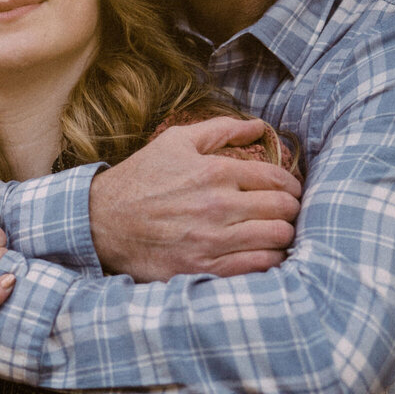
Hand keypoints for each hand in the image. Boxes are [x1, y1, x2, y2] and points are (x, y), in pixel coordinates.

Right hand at [88, 116, 301, 281]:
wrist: (102, 222)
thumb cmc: (140, 179)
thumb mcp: (176, 142)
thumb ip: (221, 129)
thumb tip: (259, 125)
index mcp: (216, 171)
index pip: (278, 178)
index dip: (292, 185)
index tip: (290, 191)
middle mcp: (219, 205)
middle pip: (284, 208)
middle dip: (291, 209)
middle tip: (285, 212)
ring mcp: (213, 239)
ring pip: (277, 237)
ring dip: (283, 235)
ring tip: (276, 233)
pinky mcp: (204, 268)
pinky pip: (258, 266)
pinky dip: (270, 260)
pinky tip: (263, 254)